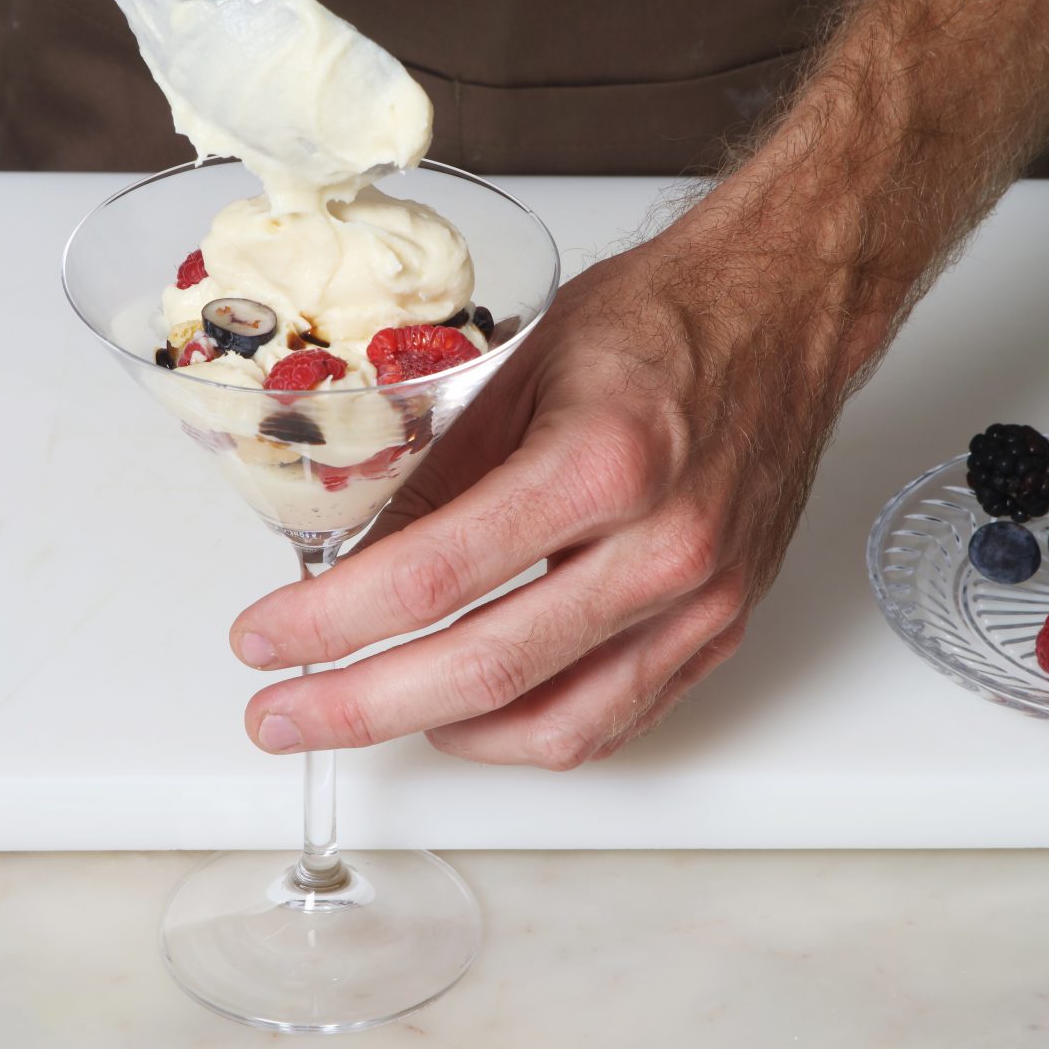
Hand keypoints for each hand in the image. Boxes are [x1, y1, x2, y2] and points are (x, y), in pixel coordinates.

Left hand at [229, 189, 849, 768]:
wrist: (784, 312)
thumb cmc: (663, 317)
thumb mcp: (522, 365)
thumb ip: (441, 475)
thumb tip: (354, 560)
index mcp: (602, 461)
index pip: (434, 576)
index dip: (331, 623)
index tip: (264, 639)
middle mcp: (663, 545)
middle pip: (484, 670)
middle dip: (359, 705)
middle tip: (282, 714)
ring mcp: (702, 599)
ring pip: (553, 724)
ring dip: (439, 736)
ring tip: (366, 715)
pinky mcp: (725, 626)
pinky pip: (617, 718)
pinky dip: (529, 732)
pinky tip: (469, 715)